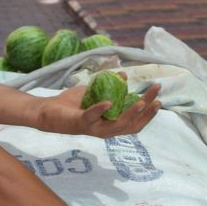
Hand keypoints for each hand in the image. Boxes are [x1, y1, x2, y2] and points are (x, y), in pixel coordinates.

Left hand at [41, 81, 162, 136]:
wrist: (48, 110)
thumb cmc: (73, 103)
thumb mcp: (96, 92)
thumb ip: (110, 86)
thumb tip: (124, 75)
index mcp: (111, 124)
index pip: (136, 123)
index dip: (149, 113)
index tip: (158, 98)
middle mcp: (105, 130)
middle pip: (132, 125)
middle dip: (146, 112)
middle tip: (157, 98)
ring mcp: (93, 128)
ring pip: (116, 126)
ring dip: (130, 114)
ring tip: (142, 102)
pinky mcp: (79, 123)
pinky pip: (91, 117)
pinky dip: (100, 110)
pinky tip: (109, 102)